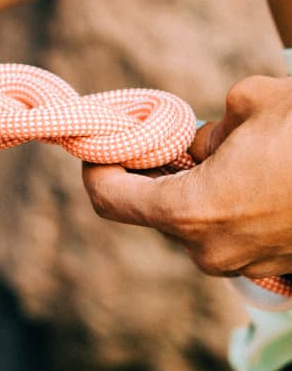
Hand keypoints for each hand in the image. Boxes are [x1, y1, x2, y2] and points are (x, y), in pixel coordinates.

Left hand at [82, 75, 291, 279]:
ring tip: (234, 151)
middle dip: (157, 171)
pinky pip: (234, 233)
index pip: (109, 198)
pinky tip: (261, 174)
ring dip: (199, 188)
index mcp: (190, 212)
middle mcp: (210, 251)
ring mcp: (245, 266)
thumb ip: (203, 126)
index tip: (102, 141)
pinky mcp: (274, 268)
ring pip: (198, 221)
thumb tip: (193, 142)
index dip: (96, 166)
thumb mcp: (249, 102)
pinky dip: (233, 207)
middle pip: (155, 209)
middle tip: (168, 136)